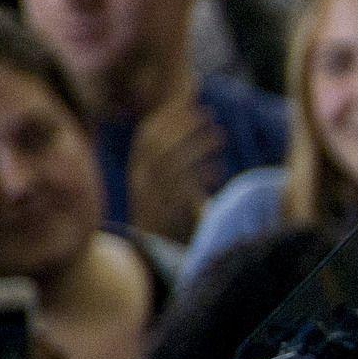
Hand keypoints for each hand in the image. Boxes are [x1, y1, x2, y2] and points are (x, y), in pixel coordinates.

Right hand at [125, 90, 226, 240]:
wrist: (154, 256)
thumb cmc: (166, 218)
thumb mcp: (164, 188)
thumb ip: (174, 164)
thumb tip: (188, 134)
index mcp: (137, 174)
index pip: (146, 139)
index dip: (166, 119)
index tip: (187, 102)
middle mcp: (140, 184)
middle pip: (158, 147)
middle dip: (182, 126)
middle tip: (207, 112)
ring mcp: (152, 199)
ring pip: (173, 164)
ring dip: (197, 146)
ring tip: (220, 135)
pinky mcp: (167, 215)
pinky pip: (184, 190)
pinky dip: (201, 177)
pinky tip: (218, 170)